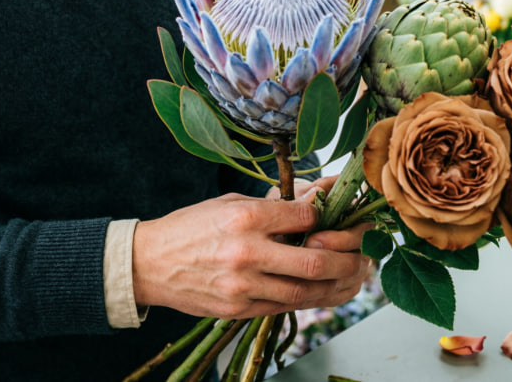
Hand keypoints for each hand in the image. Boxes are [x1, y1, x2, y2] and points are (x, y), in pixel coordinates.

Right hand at [132, 191, 370, 318]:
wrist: (148, 263)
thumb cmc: (190, 227)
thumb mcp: (228, 204)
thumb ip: (270, 206)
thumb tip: (312, 203)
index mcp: (244, 218)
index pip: (305, 218)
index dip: (326, 219)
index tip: (334, 219)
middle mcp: (246, 253)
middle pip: (314, 261)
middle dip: (346, 259)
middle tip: (362, 255)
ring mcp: (242, 286)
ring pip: (304, 291)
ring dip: (335, 286)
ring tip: (352, 278)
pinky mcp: (237, 309)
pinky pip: (283, 305)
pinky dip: (307, 299)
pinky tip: (322, 291)